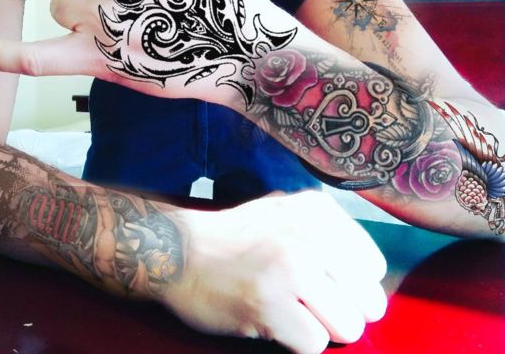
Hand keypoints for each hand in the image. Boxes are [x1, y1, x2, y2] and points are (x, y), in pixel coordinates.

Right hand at [166, 190, 386, 353]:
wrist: (177, 250)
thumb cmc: (235, 239)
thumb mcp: (283, 213)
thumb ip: (326, 234)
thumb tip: (368, 275)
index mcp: (317, 210)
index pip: (373, 266)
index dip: (350, 284)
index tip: (322, 282)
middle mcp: (309, 234)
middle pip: (369, 301)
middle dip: (342, 312)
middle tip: (307, 304)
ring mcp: (290, 269)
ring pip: (349, 326)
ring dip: (320, 328)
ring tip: (289, 311)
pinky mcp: (270, 304)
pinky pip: (315, 345)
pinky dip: (295, 342)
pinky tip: (271, 320)